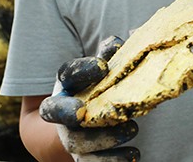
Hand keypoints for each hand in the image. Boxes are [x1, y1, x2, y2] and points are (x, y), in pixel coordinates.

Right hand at [39, 36, 139, 161]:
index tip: (103, 66)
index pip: (67, 74)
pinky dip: (111, 161)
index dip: (82, 70)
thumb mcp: (99, 69)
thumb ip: (108, 55)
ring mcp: (69, 135)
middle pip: (59, 114)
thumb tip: (117, 43)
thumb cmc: (95, 86)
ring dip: (103, 140)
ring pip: (77, 143)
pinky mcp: (82, 156)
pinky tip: (133, 154)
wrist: (76, 123)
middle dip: (69, 112)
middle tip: (93, 113)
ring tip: (132, 130)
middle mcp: (61, 111)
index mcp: (66, 83)